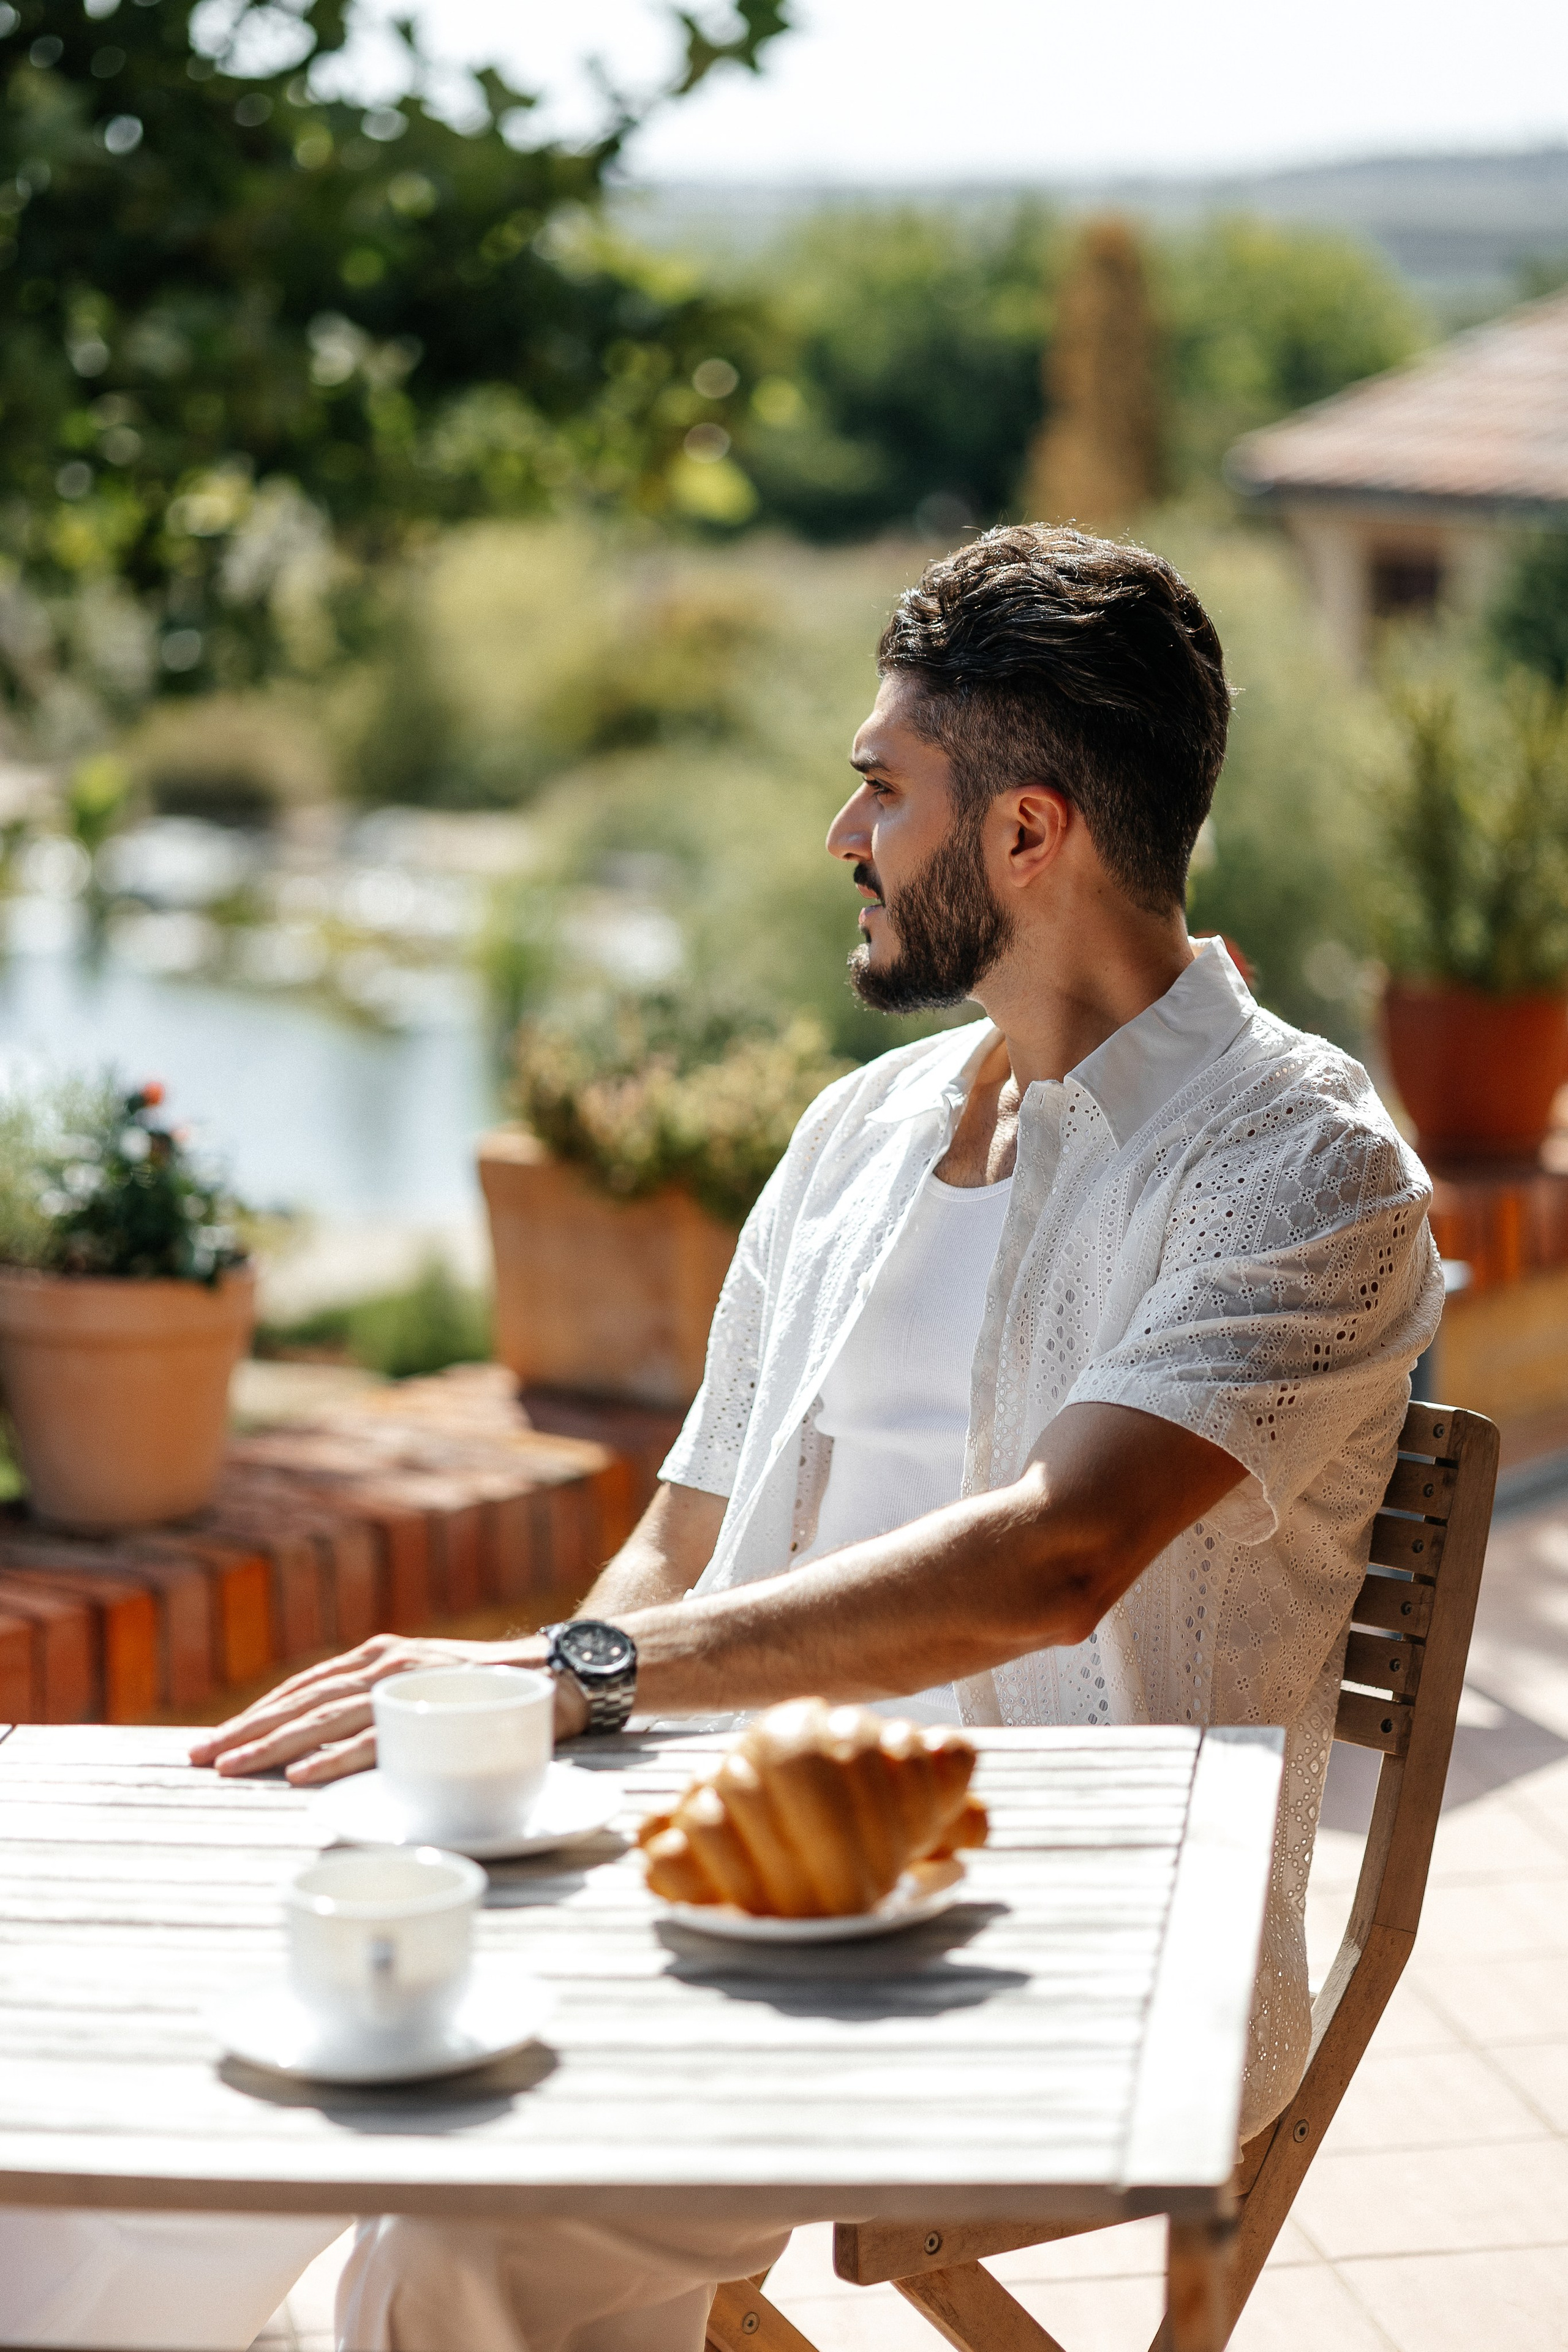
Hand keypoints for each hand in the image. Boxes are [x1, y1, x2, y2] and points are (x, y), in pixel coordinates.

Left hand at [187, 1633, 585, 1784]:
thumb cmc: (490, 1694)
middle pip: (301, 1701)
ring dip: (271, 1745)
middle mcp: (384, 1663)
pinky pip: (370, 1737)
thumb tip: (333, 1747)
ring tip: (230, 1767)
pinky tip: (298, 1775)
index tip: (215, 1742)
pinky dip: (331, 1757)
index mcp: (378, 1659)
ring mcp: (405, 1682)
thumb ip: (384, 1709)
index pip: (303, 1688)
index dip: (256, 1715)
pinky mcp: (429, 1707)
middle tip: (199, 1759)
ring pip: (324, 1717)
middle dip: (246, 1731)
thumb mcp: (425, 1693)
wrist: (561, 1677)